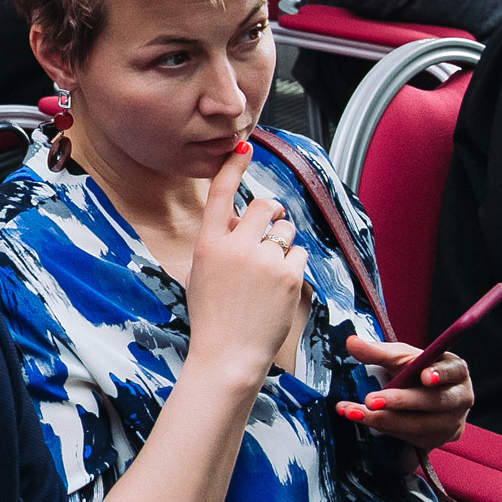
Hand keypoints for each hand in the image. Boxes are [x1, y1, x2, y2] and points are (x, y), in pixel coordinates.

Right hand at [182, 144, 307, 388]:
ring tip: (269, 272)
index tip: (244, 147)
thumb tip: (243, 220)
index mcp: (208, 243)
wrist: (228, 355)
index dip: (233, 166)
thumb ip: (220, 243)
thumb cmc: (212, 316)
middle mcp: (235, 246)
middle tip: (269, 232)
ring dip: (283, 244)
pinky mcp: (287, 276)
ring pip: (287, 231)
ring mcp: (263, 260)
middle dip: (272, 214)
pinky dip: (292, 266)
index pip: (221, 193)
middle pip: (266, 206)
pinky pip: (299, 255)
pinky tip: (278, 287)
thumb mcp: (202, 272)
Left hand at [337, 334, 472, 451]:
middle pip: (433, 401)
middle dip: (400, 401)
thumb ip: (378, 352)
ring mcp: (451, 422)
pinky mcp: (437, 440)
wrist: (418, 398)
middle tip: (370, 400)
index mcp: (456, 370)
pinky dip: (384, 429)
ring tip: (354, 412)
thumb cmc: (413, 371)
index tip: (424, 376)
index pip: (453, 370)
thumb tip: (352, 343)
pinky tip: (363, 420)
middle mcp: (460, 398)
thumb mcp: (399, 357)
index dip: (440, 373)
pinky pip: (410, 437)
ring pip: (419, 425)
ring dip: (383, 419)